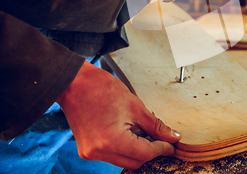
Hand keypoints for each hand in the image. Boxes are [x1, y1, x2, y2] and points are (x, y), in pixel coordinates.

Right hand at [57, 61, 180, 168]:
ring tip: (146, 133)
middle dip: (151, 152)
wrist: (74, 83)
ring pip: (123, 160)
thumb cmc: (101, 89)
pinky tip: (130, 133)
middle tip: (163, 140)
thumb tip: (172, 136)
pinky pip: (111, 155)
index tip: (172, 144)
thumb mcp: (135, 106)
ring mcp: (90, 153)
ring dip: (137, 150)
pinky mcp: (87, 150)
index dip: (162, 149)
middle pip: (135, 161)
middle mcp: (98, 152)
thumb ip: (155, 125)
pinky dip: (124, 148)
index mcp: (111, 141)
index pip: (145, 153)